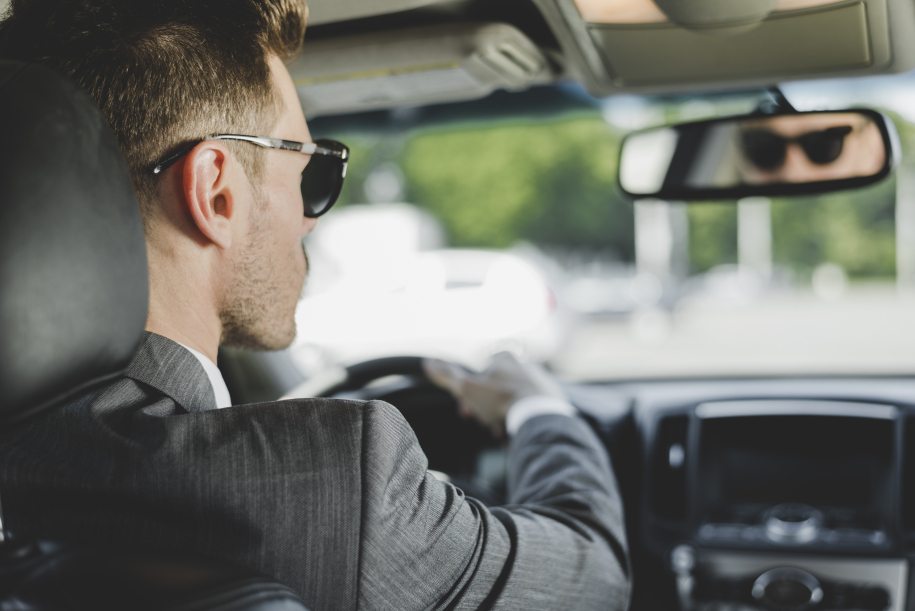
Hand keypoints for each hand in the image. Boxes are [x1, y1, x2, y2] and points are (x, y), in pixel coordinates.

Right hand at [423, 352, 564, 434]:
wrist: (538, 414)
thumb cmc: (500, 399)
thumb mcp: (466, 387)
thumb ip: (447, 375)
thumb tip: (427, 362)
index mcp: (503, 357)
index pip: (478, 376)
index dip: (468, 396)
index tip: (466, 413)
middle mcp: (523, 364)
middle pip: (494, 390)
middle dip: (485, 409)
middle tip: (484, 424)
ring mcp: (538, 380)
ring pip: (509, 401)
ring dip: (500, 417)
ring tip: (499, 432)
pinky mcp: (550, 397)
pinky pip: (527, 409)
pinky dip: (517, 420)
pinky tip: (513, 432)